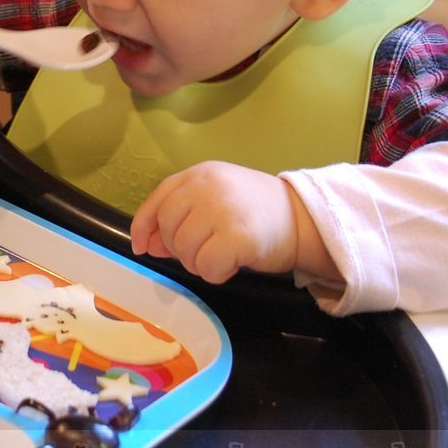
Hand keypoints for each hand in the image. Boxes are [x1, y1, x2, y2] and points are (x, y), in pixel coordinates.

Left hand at [130, 161, 339, 284]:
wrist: (304, 219)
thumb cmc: (257, 213)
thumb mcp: (216, 203)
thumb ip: (182, 218)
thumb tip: (148, 244)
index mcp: (200, 174)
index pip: (158, 199)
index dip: (144, 225)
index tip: (142, 246)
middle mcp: (207, 186)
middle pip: (169, 228)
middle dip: (179, 249)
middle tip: (204, 251)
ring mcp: (222, 209)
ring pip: (185, 250)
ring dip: (199, 263)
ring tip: (221, 255)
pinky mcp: (237, 236)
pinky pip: (206, 267)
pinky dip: (216, 274)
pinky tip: (232, 264)